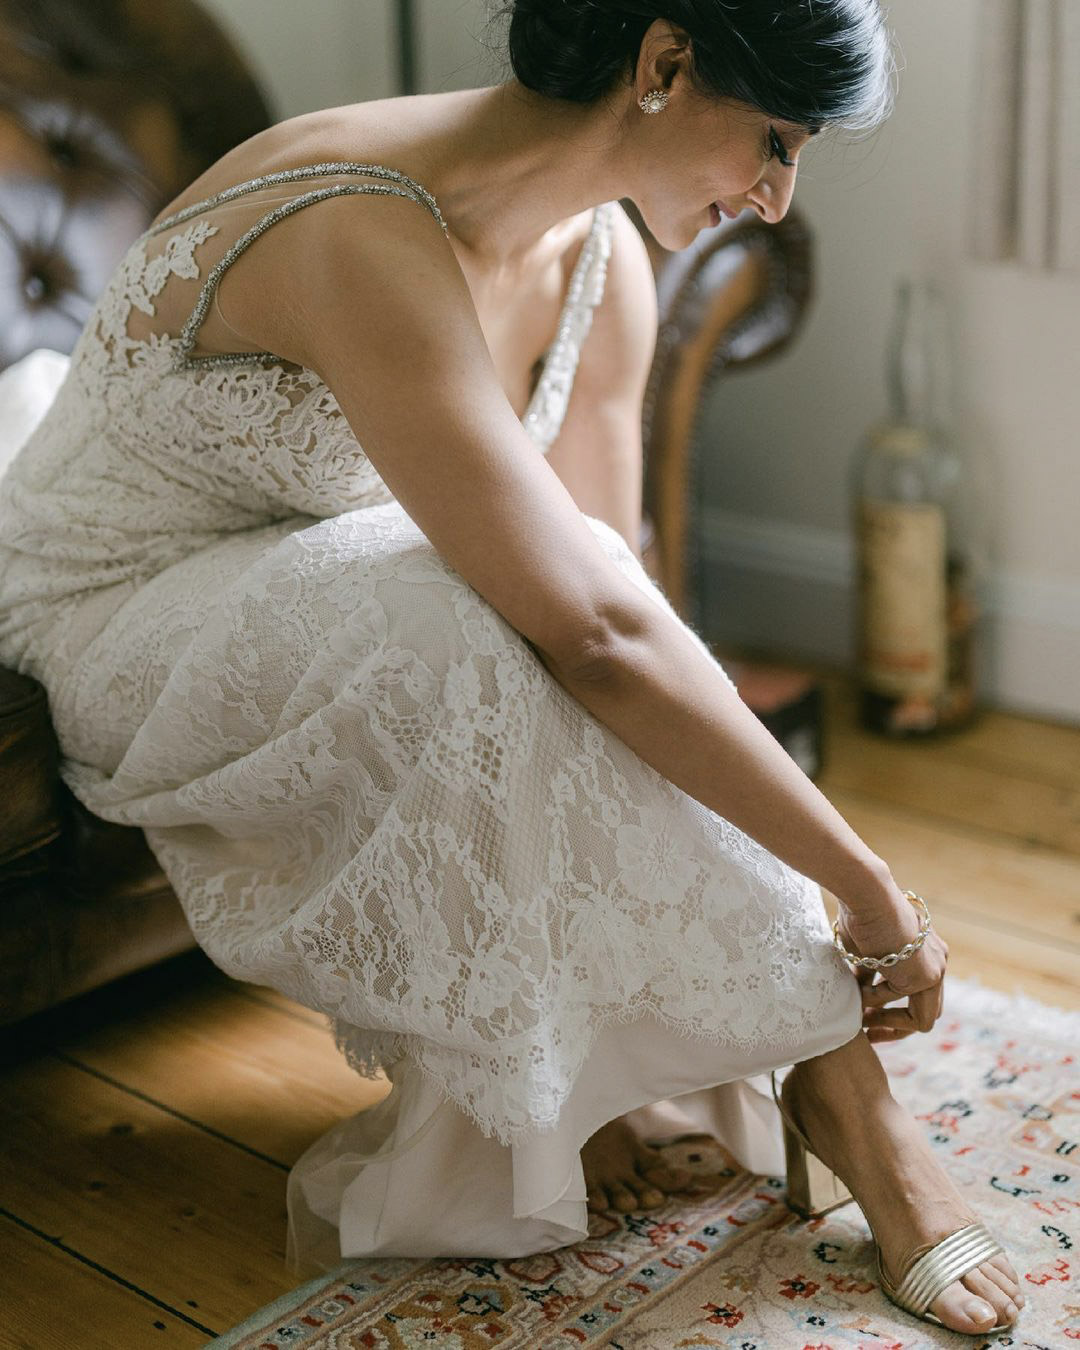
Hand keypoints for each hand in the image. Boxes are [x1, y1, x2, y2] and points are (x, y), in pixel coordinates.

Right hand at [836, 890, 948, 1042]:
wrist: (867, 894)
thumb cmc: (860, 914)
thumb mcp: (865, 952)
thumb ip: (869, 976)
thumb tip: (860, 998)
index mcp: (925, 951)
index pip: (918, 992)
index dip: (895, 1010)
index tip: (868, 1017)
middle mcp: (937, 962)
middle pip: (929, 1011)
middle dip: (897, 1026)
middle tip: (868, 1031)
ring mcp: (935, 972)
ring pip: (922, 1018)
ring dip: (887, 1021)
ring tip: (861, 1021)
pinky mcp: (926, 977)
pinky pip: (906, 1010)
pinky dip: (882, 1009)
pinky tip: (862, 998)